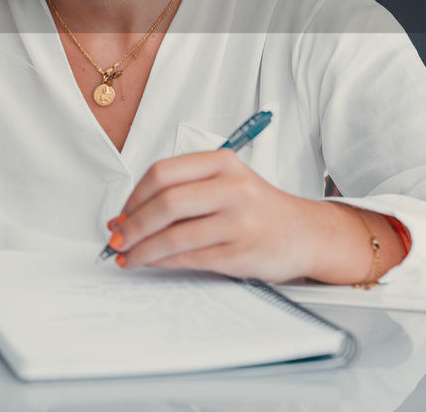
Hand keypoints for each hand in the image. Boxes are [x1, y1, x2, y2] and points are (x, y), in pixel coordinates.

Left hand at [105, 149, 326, 282]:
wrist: (307, 233)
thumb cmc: (259, 208)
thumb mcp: (226, 183)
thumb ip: (183, 191)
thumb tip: (128, 215)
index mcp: (222, 163)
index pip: (163, 173)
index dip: (134, 196)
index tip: (122, 213)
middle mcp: (232, 188)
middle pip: (165, 203)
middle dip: (133, 224)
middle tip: (117, 237)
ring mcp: (238, 222)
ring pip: (173, 234)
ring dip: (142, 248)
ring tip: (127, 255)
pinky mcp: (241, 253)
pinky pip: (189, 257)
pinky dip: (162, 261)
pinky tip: (150, 262)